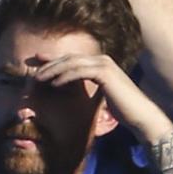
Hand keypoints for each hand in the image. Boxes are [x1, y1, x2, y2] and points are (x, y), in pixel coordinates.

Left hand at [33, 53, 169, 141]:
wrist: (140, 115)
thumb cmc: (121, 108)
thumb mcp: (100, 94)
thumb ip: (88, 87)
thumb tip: (72, 89)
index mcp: (101, 63)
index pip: (72, 58)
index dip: (53, 59)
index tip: (37, 61)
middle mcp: (102, 60)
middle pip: (69, 58)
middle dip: (49, 63)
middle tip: (32, 68)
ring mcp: (104, 64)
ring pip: (71, 63)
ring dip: (53, 70)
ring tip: (38, 78)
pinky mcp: (105, 73)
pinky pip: (79, 72)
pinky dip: (65, 77)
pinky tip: (54, 84)